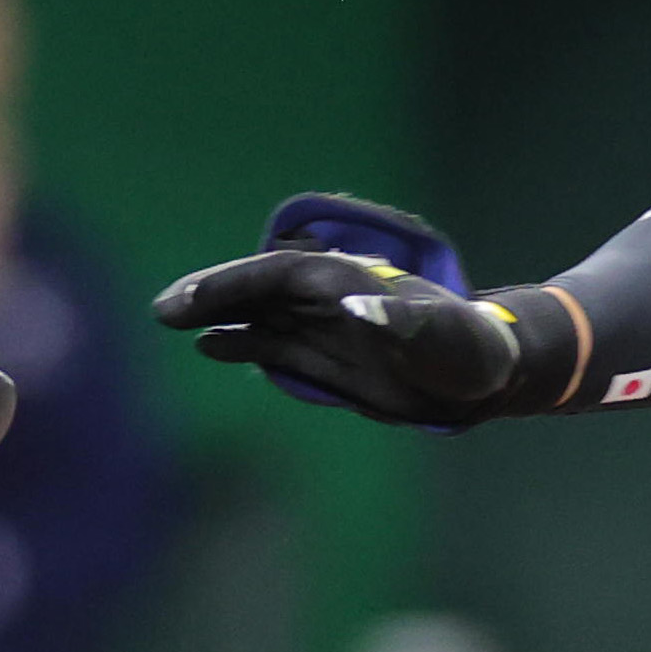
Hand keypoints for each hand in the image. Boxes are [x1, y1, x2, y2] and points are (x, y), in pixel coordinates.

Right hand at [154, 243, 523, 428]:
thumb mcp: (442, 340)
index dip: (231, 286)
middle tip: (161, 312)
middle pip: (259, 288)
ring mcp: (330, 325)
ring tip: (171, 321)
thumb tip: (357, 304)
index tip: (188, 303)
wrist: (489, 375)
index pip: (276, 276)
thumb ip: (402, 322)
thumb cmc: (470, 354)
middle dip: (212, 295)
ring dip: (219, 315)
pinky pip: (278, 344)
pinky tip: (212, 349)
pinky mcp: (333, 354)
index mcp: (350, 283)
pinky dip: (244, 343)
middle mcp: (333, 298)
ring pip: (262, 313)